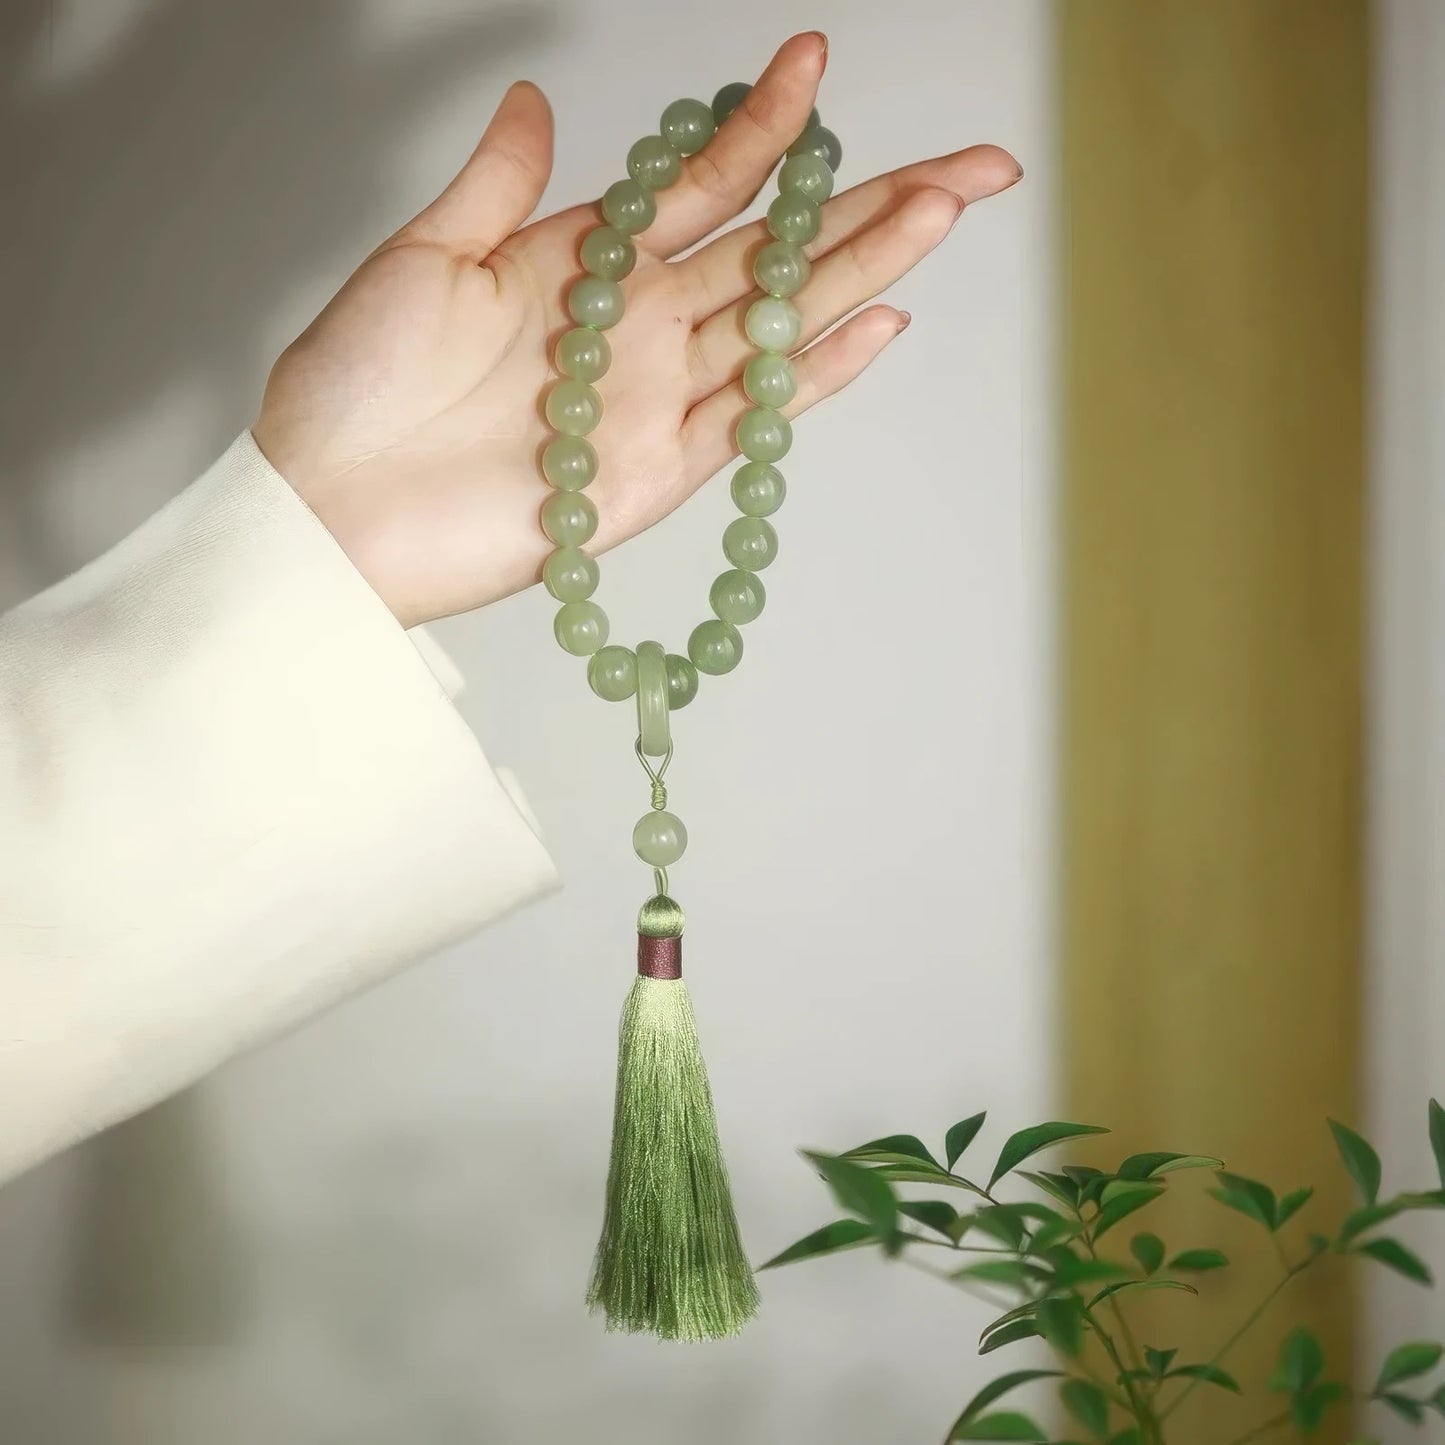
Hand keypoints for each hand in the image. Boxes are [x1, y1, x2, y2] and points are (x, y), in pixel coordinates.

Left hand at [253, 32, 1020, 627]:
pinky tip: (873, 329)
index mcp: (583, 265)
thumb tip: (543, 101)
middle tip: (965, 163)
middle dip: (867, 203)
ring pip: (779, 326)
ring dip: (861, 273)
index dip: (761, 127)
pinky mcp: (653, 475)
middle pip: (772, 254)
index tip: (812, 59)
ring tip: (940, 215)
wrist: (329, 510)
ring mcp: (652, 400)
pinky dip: (811, 378)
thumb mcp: (421, 258)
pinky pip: (747, 419)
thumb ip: (497, 185)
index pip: (700, 184)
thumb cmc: (353, 383)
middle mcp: (635, 328)